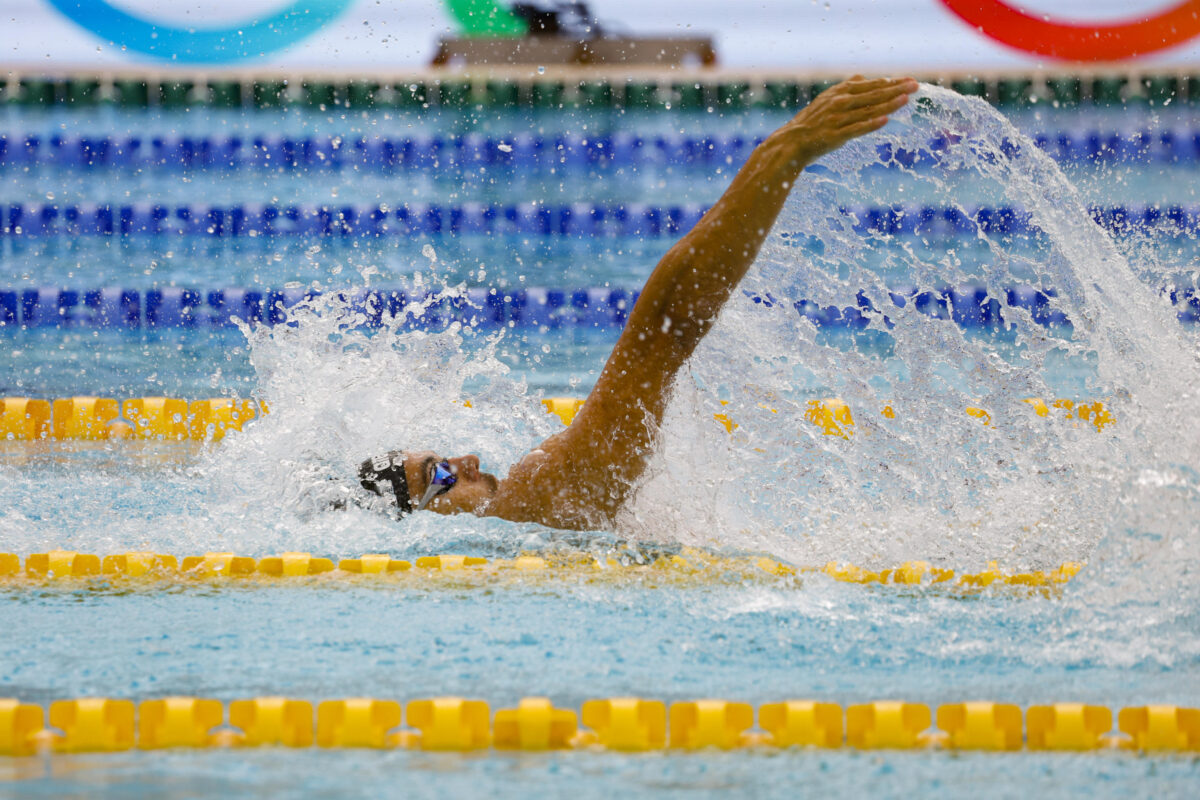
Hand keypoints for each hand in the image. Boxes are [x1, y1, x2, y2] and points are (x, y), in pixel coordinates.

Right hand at [775, 76, 917, 163]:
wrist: (792, 142)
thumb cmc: (812, 122)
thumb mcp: (827, 100)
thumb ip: (846, 89)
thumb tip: (861, 77)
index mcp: (839, 92)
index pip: (870, 85)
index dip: (891, 82)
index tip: (908, 80)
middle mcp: (839, 103)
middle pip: (873, 95)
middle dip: (896, 89)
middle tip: (915, 85)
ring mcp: (837, 119)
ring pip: (867, 110)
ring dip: (888, 104)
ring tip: (905, 99)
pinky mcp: (835, 136)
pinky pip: (856, 129)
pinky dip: (870, 124)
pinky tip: (885, 119)